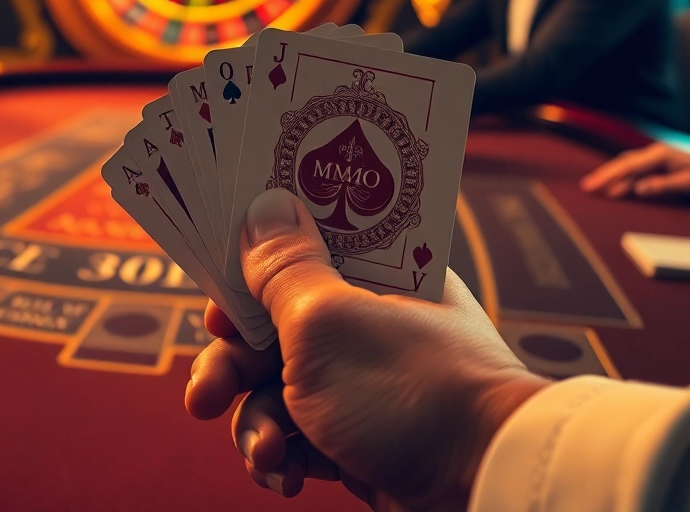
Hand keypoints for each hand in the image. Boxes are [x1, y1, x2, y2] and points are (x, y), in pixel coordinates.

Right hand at [185, 189, 547, 509]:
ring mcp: (364, 386)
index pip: (300, 249)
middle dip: (232, 367)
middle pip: (272, 328)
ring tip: (267, 453)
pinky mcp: (359, 440)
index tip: (217, 304)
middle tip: (205, 397)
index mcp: (375, 274)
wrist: (484, 488)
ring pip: (276, 390)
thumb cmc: (411, 392)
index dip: (249, 276)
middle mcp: (369, 324)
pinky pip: (298, 438)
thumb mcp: (328, 321)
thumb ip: (284, 268)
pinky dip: (282, 458)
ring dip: (256, 424)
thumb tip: (264, 204)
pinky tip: (284, 477)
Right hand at [579, 142, 689, 199]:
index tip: (590, 186)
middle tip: (586, 188)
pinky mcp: (663, 164)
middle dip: (604, 174)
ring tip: (597, 189)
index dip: (607, 176)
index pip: (628, 166)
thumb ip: (662, 185)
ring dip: (614, 176)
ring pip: (630, 166)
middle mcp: (657, 152)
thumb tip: (636, 188)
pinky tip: (619, 187)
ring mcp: (659, 157)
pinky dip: (626, 178)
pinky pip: (639, 170)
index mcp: (661, 155)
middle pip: (624, 162)